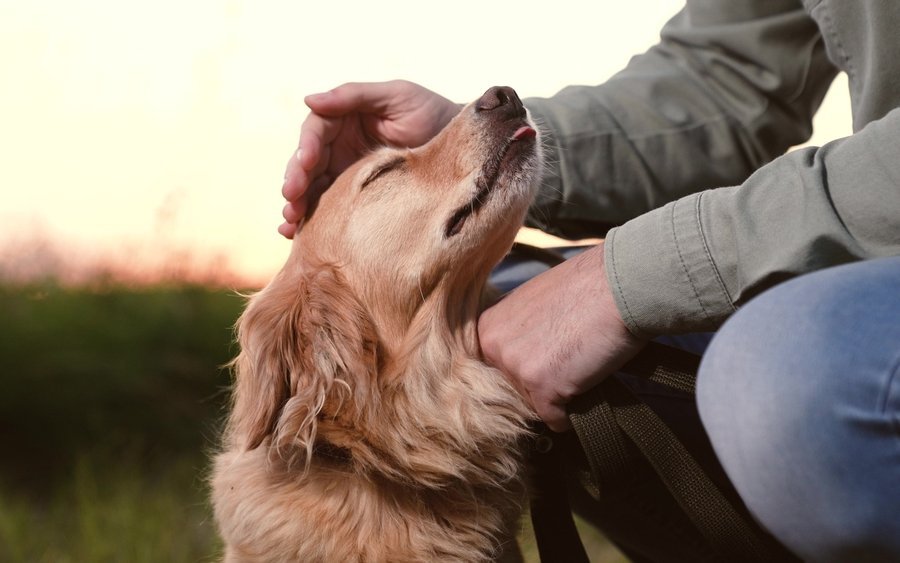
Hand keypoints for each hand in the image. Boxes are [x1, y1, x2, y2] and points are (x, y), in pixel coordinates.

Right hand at [279, 80, 461, 237]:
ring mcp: (346, 175)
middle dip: (295, 181)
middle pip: (307, 164)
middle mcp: (340, 147)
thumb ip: (354, 95)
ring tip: (289, 223)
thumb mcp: (397, 97)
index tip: (304, 163)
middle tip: (291, 198)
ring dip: (297, 205)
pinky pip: (328, 210)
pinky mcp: (356, 200)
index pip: (315, 132)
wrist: (466, 149)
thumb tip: (308, 99)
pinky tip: (296, 236)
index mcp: (345, 120)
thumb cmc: (433, 114)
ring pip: (312, 190)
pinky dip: (311, 223)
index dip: (305, 147)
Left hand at [478, 243, 647, 430]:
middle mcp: (494, 347)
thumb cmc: (586, 288)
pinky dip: (574, 412)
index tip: (547, 357)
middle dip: (540, 384)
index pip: (498, 369)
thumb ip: (518, 332)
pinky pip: (555, 420)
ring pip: (533, 406)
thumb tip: (523, 357)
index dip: (527, 367)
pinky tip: (587, 380)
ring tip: (579, 363)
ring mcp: (516, 368)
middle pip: (513, 390)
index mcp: (488, 327)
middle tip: (567, 360)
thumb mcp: (533, 303)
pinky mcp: (542, 387)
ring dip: (558, 395)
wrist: (620, 286)